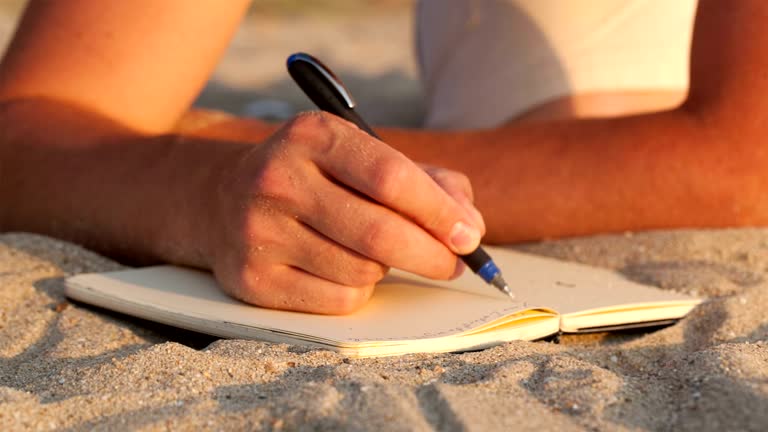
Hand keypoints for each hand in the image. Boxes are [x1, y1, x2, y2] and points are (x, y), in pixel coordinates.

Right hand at [201, 112, 484, 313]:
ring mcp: (259, 231)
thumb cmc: (317, 179)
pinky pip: (338, 301)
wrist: (224, 201)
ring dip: (387, 270)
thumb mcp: (362, 157)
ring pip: (362, 271)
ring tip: (374, 252)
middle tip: (454, 263)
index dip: (439, 212)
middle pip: (380, 233)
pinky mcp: (252, 279)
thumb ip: (425, 181)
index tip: (468, 235)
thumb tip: (469, 226)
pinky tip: (344, 270)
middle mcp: (278, 179)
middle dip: (432, 255)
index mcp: (313, 136)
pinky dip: (358, 292)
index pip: (391, 177)